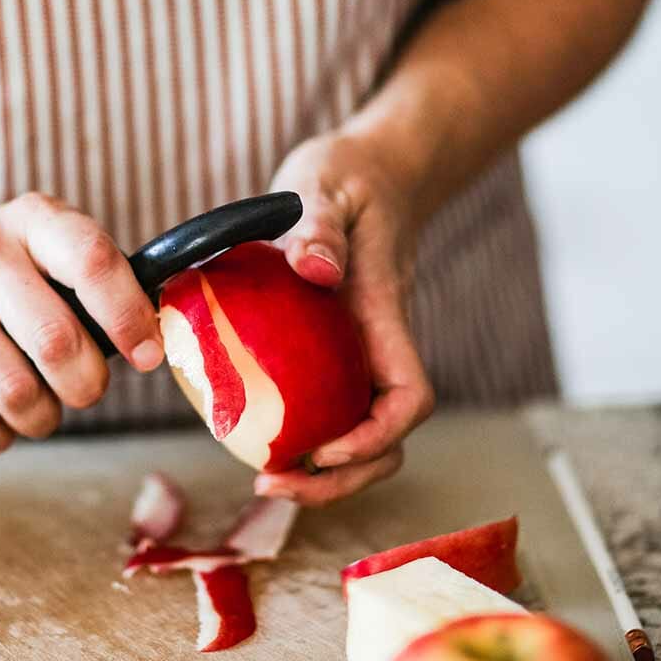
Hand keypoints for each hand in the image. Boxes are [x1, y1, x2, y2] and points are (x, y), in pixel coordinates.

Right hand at [0, 193, 164, 452]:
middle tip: (84, 389)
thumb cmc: (2, 277)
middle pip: (57, 341)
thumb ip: (103, 286)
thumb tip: (159, 343)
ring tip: (39, 406)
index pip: (92, 260)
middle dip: (86, 384)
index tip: (147, 356)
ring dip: (43, 417)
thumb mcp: (49, 253)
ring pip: (16, 392)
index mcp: (32, 219)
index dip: (129, 317)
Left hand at [255, 132, 434, 505]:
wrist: (365, 175)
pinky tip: (252, 437)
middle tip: (272, 485)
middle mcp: (376, 347)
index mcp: (381, 315)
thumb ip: (319, 225)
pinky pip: (328, 411)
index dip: (374, 437)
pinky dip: (300, 438)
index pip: (407, 397)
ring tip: (265, 479)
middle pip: (388, 441)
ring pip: (360, 436)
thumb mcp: (325, 187)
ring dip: (321, 473)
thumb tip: (316, 270)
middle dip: (340, 480)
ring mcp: (357, 355)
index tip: (321, 449)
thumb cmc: (347, 179)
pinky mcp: (334, 355)